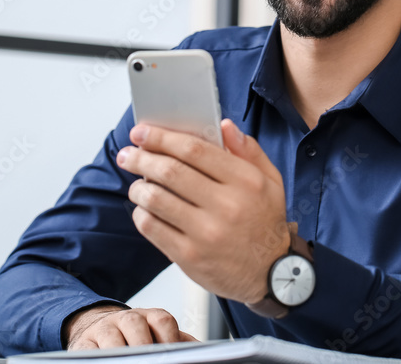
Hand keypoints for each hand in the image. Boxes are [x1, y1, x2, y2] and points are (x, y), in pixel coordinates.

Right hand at [64, 305, 196, 349]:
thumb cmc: (135, 337)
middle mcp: (126, 319)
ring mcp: (103, 329)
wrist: (98, 329)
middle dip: (143, 346)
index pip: (162, 320)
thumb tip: (202, 351)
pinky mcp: (83, 344)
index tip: (171, 353)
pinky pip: (87, 351)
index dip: (169, 338)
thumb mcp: (158, 336)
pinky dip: (97, 359)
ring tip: (128, 362)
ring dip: (119, 352)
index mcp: (149, 316)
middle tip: (150, 360)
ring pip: (111, 338)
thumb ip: (178, 342)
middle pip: (135, 325)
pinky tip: (105, 363)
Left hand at [117, 119, 290, 303]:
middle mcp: (226, 205)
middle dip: (141, 158)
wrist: (272, 274)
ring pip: (156, 198)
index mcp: (245, 181)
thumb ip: (248, 150)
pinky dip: (141, 214)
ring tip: (136, 183)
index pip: (194, 150)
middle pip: (170, 171)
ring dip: (138, 186)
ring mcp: (206, 232)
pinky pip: (152, 227)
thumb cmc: (266, 223)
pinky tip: (144, 209)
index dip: (162, 137)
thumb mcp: (271, 181)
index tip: (143, 132)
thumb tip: (223, 126)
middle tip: (128, 154)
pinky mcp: (190, 256)